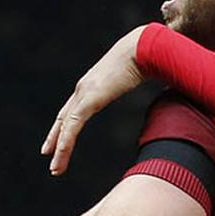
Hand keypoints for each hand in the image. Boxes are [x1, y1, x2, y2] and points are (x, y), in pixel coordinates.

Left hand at [42, 25, 147, 174]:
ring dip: (59, 149)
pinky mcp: (89, 100)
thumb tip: (167, 87)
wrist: (143, 47)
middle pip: (64, 118)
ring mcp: (84, 93)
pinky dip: (65, 143)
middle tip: (47, 154)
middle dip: (55, 137)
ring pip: (65, 127)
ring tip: (55, 168)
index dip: (65, 124)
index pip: (73, 109)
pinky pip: (73, 126)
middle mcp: (83, 88)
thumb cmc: (147, 57)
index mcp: (93, 84)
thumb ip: (143, 84)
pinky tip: (60, 154)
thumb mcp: (140, 76)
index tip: (60, 137)